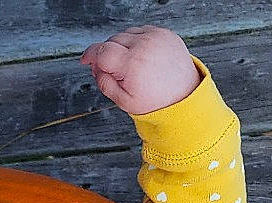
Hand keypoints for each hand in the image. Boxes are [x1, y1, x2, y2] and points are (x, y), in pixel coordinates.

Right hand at [79, 26, 201, 114]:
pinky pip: (141, 31)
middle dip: (107, 55)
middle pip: (112, 41)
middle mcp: (144, 46)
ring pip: (125, 34)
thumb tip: (96, 68)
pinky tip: (141, 56)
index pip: (102, 51)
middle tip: (114, 72)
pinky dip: (136, 41)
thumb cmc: (157, 101)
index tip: (86, 60)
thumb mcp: (124, 101)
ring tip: (131, 65)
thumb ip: (105, 84)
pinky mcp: (165, 33)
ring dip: (122, 47)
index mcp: (133, 64)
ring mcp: (156, 37)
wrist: (185, 95)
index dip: (90, 55)